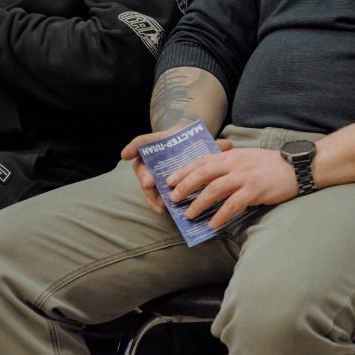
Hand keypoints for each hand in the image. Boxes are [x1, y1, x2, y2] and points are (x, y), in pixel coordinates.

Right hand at [120, 129, 234, 215]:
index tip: (126, 155)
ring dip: (151, 196)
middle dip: (144, 176)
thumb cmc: (192, 147)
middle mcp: (150, 162)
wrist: (188, 155)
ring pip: (147, 187)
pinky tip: (164, 211)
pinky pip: (153, 197)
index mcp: (156, 146)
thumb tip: (228, 144)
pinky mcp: (158, 190)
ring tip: (159, 204)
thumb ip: (211, 143)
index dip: (133, 147)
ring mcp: (152, 177)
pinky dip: (156, 204)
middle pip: (141, 169)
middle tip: (149, 183)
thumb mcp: (201, 142)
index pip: (141, 143)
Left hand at [164, 145, 298, 229]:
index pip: (202, 161)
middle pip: (203, 173)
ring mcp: (245, 177)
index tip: (170, 180)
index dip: (184, 170)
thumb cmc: (272, 165)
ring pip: (215, 189)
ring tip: (189, 215)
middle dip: (185, 186)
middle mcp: (235, 164)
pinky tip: (213, 225)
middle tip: (174, 199)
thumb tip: (212, 179)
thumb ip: (231, 165)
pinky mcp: (255, 190)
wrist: (297, 167)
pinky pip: (233, 204)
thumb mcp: (248, 158)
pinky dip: (221, 215)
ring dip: (199, 202)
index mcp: (232, 156)